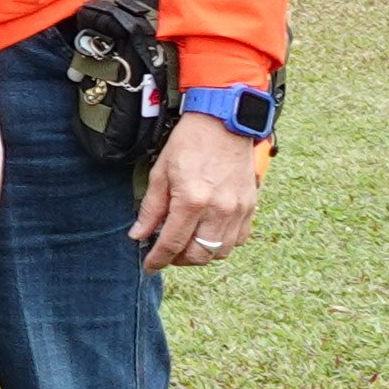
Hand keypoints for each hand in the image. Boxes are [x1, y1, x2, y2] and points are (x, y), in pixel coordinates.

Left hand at [130, 112, 268, 271]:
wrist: (223, 122)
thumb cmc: (189, 143)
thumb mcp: (160, 173)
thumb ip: (151, 209)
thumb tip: (138, 235)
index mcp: (192, 201)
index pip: (172, 243)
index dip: (158, 259)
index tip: (150, 265)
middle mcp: (218, 210)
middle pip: (199, 255)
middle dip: (179, 260)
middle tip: (167, 252)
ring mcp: (238, 210)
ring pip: (220, 252)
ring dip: (201, 255)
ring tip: (187, 244)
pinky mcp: (250, 206)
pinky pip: (238, 239)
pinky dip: (222, 244)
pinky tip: (208, 234)